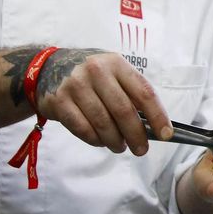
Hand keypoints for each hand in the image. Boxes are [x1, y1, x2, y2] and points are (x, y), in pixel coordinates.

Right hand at [34, 49, 169, 155]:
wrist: (47, 68)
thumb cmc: (90, 75)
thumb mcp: (112, 72)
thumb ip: (130, 92)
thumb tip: (152, 124)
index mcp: (116, 63)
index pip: (144, 92)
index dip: (158, 116)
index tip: (166, 135)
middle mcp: (97, 71)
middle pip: (124, 111)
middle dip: (136, 135)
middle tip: (141, 150)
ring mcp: (76, 86)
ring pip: (103, 123)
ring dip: (115, 141)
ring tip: (120, 146)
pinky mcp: (59, 101)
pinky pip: (83, 129)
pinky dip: (95, 140)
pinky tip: (101, 141)